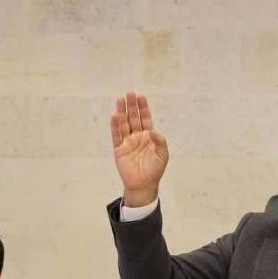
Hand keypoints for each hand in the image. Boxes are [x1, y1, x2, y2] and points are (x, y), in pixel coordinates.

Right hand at [110, 91, 168, 206]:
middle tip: (129, 93)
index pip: (145, 118)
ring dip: (122, 112)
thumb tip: (152, 131)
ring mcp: (127, 142)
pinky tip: (115, 116)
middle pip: (133, 117)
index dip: (143, 108)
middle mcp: (137, 136)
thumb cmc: (154, 171)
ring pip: (123, 123)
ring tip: (120, 100)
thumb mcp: (163, 155)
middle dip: (132, 105)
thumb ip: (160, 142)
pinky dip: (115, 125)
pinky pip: (116, 135)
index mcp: (148, 136)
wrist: (143, 185)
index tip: (141, 96)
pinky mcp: (119, 149)